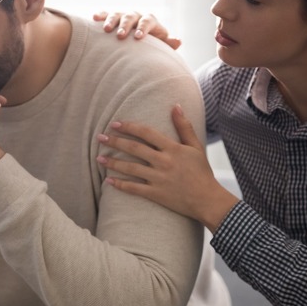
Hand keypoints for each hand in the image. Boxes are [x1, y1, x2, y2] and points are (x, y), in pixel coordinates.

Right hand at [92, 11, 181, 49]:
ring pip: (118, 14)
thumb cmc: (150, 48)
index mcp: (150, 21)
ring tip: (106, 30)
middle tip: (120, 35)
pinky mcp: (112, 19)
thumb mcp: (160, 47)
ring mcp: (123, 16)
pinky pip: (106, 14)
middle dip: (125, 25)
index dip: (143, 28)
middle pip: (131, 17)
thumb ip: (167, 44)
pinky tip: (94, 18)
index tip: (138, 37)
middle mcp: (137, 17)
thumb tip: (178, 41)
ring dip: (112, 20)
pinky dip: (101, 15)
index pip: (148, 21)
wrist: (138, 44)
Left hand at [96, 105, 237, 231]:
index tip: (115, 124)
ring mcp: (159, 179)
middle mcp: (163, 162)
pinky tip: (108, 181)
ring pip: (131, 168)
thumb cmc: (202, 172)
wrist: (208, 200)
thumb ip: (184, 126)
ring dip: (113, 163)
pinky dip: (120, 185)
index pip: (146, 133)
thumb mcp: (195, 147)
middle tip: (99, 137)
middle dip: (115, 142)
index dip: (129, 127)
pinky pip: (134, 188)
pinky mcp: (156, 194)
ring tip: (98, 158)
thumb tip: (176, 105)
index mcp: (172, 148)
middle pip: (134, 149)